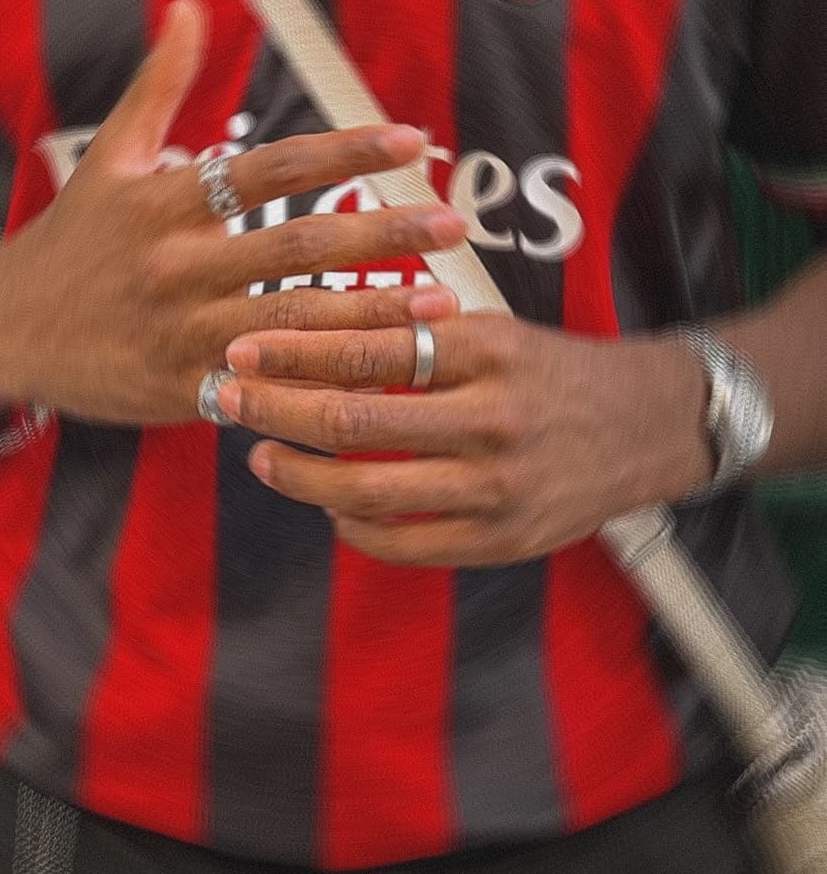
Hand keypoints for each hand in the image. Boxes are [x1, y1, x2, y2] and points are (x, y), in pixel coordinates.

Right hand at [0, 0, 464, 426]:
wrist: (3, 331)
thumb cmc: (69, 239)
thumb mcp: (107, 157)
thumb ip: (158, 86)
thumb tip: (189, 8)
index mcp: (167, 202)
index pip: (270, 168)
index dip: (343, 151)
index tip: (410, 140)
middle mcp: (179, 263)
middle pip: (296, 244)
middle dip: (381, 233)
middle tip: (451, 222)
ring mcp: (182, 331)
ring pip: (292, 321)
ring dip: (372, 312)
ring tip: (443, 304)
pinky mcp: (182, 388)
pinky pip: (266, 386)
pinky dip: (321, 382)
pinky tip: (379, 378)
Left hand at [218, 314, 713, 565]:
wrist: (646, 425)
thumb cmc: (552, 369)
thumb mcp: (493, 328)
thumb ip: (415, 333)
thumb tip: (312, 340)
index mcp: (486, 349)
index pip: (365, 349)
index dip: (291, 352)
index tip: (240, 349)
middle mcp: (492, 418)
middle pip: (352, 420)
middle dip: (274, 409)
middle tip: (226, 397)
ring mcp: (497, 487)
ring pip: (367, 490)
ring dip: (299, 475)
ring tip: (260, 454)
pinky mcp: (503, 541)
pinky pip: (404, 545)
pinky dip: (352, 527)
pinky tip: (327, 506)